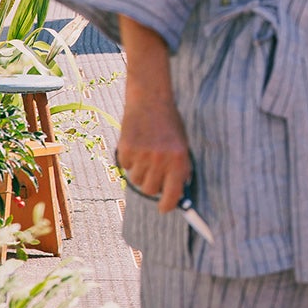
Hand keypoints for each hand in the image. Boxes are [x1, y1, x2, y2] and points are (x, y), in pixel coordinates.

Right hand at [117, 94, 193, 213]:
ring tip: (146, 153)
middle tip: (154, 173)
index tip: (164, 208)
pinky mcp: (126, 149)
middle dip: (151, 185)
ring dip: (140, 171)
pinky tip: (136, 144)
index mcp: (179, 159)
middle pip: (150, 190)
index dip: (167, 205)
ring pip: (136, 179)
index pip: (172, 194)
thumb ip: (180, 169)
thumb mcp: (182, 145)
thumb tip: (177, 194)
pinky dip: (129, 160)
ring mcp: (142, 155)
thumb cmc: (169, 124)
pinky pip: (125, 167)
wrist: (150, 99)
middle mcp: (161, 159)